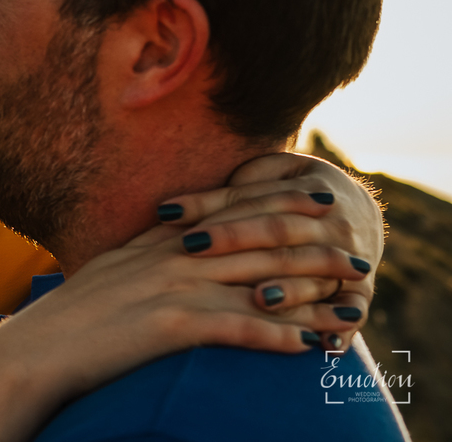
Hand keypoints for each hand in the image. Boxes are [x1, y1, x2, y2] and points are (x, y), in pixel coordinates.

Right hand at [0, 211, 365, 441]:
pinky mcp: (167, 325)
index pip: (231, 208)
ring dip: (312, 298)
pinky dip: (277, 338)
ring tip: (351, 308)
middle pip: (256, 241)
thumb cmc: (70, 317)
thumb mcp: (112, 270)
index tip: (319, 201)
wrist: (36, 346)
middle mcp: (169, 254)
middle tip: (355, 256)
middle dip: (313, 248)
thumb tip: (177, 249)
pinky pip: (235, 328)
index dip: (281, 202)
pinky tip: (308, 347)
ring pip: (258, 284)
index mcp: (157, 237)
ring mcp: (169, 287)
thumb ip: (147, 254)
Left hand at [154, 152, 383, 345]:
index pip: (259, 206)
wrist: (351, 205)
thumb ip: (220, 197)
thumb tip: (166, 211)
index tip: (184, 234)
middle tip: (197, 252)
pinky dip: (344, 329)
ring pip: (318, 272)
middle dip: (238, 241)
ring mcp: (351, 258)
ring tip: (261, 299)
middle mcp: (333, 224)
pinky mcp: (361, 292)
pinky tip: (325, 347)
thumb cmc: (286, 193)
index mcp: (308, 191)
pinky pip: (355, 311)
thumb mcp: (261, 180)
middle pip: (282, 234)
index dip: (222, 219)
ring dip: (291, 289)